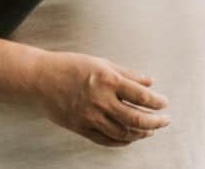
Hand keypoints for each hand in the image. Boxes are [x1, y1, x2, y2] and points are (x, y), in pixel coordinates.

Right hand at [29, 50, 170, 146]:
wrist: (40, 78)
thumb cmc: (70, 66)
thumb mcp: (101, 63)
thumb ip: (127, 74)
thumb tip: (150, 82)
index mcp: (109, 81)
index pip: (142, 97)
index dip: (157, 103)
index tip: (164, 104)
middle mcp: (102, 101)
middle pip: (136, 119)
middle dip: (155, 122)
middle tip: (164, 121)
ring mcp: (91, 117)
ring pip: (122, 133)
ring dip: (140, 134)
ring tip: (149, 130)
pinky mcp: (81, 127)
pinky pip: (106, 140)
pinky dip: (121, 141)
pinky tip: (129, 138)